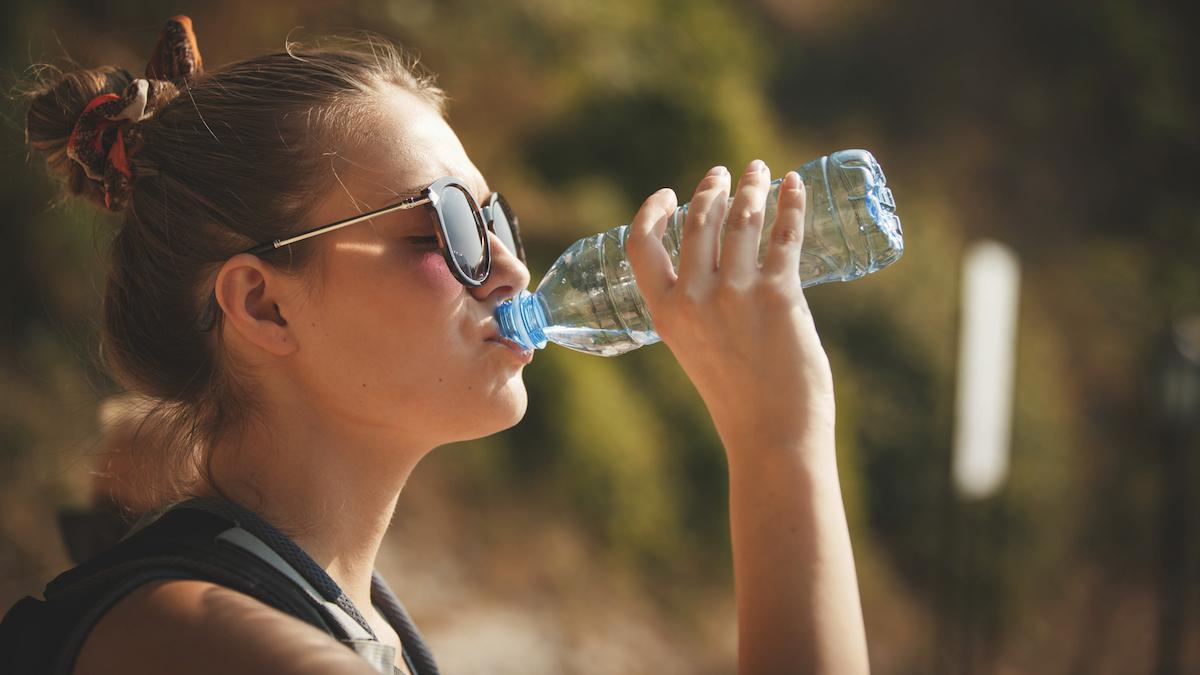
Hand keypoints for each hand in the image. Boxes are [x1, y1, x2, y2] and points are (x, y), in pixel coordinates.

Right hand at [625, 160, 834, 454]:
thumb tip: (721, 265)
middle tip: (727, 173)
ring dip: (752, 187)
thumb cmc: (740, 399)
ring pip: (741, 219)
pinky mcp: (779, 296)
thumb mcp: (696, 349)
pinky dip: (791, 203)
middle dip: (713, 188)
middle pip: (698, 222)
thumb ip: (697, 309)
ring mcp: (735, 295)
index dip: (652, 212)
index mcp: (665, 314)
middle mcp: (694, 299)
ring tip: (760, 172)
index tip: (670, 193)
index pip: (642, 246)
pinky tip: (795, 184)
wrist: (772, 436)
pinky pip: (784, 235)